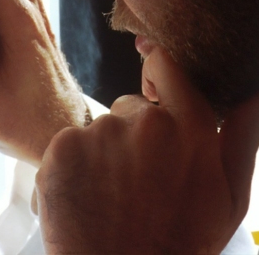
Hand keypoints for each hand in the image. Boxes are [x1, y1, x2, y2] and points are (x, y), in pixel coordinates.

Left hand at [35, 47, 258, 253]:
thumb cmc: (180, 242)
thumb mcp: (228, 199)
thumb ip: (242, 138)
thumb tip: (251, 94)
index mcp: (190, 128)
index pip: (166, 66)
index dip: (157, 73)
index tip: (153, 91)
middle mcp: (145, 121)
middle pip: (129, 108)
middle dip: (132, 135)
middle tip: (137, 182)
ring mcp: (100, 132)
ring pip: (98, 130)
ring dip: (102, 154)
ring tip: (113, 196)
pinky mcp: (63, 145)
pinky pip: (68, 143)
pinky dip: (72, 165)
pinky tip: (87, 196)